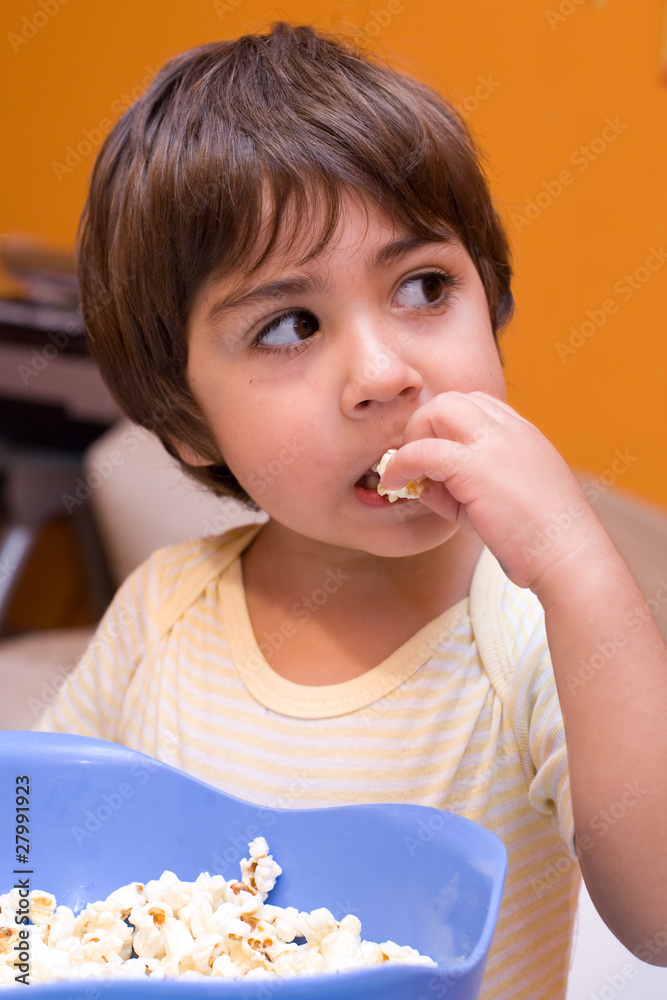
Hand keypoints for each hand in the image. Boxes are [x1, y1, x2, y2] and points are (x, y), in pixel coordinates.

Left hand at [381, 391, 604, 592]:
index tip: (436, 460)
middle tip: (416, 463)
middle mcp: (510, 429)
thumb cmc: (539, 539)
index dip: (447, 428)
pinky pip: (423, 451)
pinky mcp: (475, 467)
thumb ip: (460, 486)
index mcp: (522, 433)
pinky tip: (394, 483)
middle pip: (451, 400)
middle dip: (424, 426)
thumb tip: (419, 481)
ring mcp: (494, 443)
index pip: (474, 404)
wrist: (568, 556)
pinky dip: (401, 463)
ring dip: (414, 437)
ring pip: (438, 410)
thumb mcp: (501, 500)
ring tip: (407, 471)